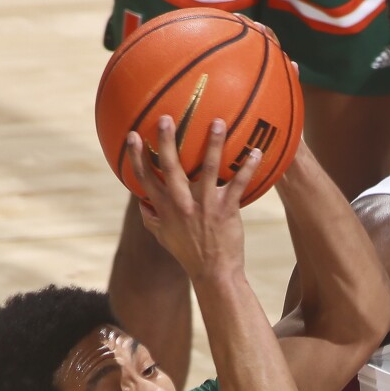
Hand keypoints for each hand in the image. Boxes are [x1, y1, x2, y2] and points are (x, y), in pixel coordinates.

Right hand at [127, 115, 261, 280]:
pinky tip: (257, 151)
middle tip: (166, 118)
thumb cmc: (189, 254)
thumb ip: (151, 218)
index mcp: (164, 208)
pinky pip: (239, 183)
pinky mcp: (226, 209)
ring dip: (212, 143)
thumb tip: (142, 203)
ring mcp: (204, 205)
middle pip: (170, 166)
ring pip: (207, 168)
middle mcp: (181, 203)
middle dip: (167, 140)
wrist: (213, 273)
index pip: (144, 178)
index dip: (136, 156)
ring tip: (218, 122)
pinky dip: (249, 167)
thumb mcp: (163, 237)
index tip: (132, 136)